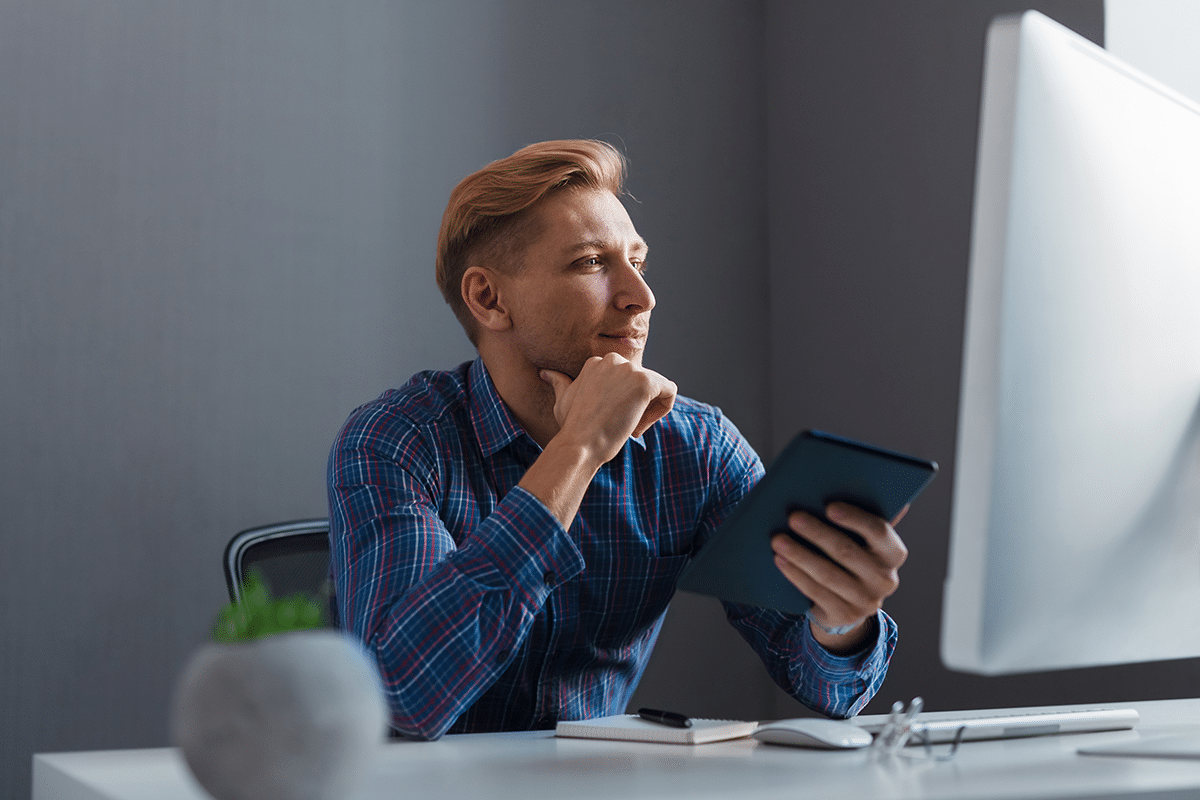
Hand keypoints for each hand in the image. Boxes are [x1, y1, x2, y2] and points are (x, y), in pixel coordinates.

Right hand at [540, 354, 676, 464]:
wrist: (579, 444)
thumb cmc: (571, 428)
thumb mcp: (563, 400)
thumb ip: (560, 383)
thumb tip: (545, 373)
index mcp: (597, 362)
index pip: (625, 380)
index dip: (621, 403)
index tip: (609, 420)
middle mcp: (613, 360)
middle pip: (641, 382)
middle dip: (636, 405)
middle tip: (619, 426)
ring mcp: (630, 369)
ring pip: (656, 388)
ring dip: (647, 411)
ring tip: (627, 428)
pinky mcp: (645, 382)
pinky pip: (669, 391)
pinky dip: (662, 410)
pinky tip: (639, 426)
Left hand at [770, 502, 907, 651]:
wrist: (847, 602)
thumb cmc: (851, 557)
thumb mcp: (860, 539)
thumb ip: (859, 517)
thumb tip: (854, 481)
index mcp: (893, 553)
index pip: (879, 532)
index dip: (855, 518)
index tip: (829, 506)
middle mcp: (885, 579)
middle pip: (847, 552)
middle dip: (818, 533)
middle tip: (793, 517)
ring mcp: (866, 601)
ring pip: (828, 574)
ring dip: (800, 554)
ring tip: (778, 539)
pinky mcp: (844, 615)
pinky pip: (816, 592)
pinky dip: (796, 574)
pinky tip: (780, 560)